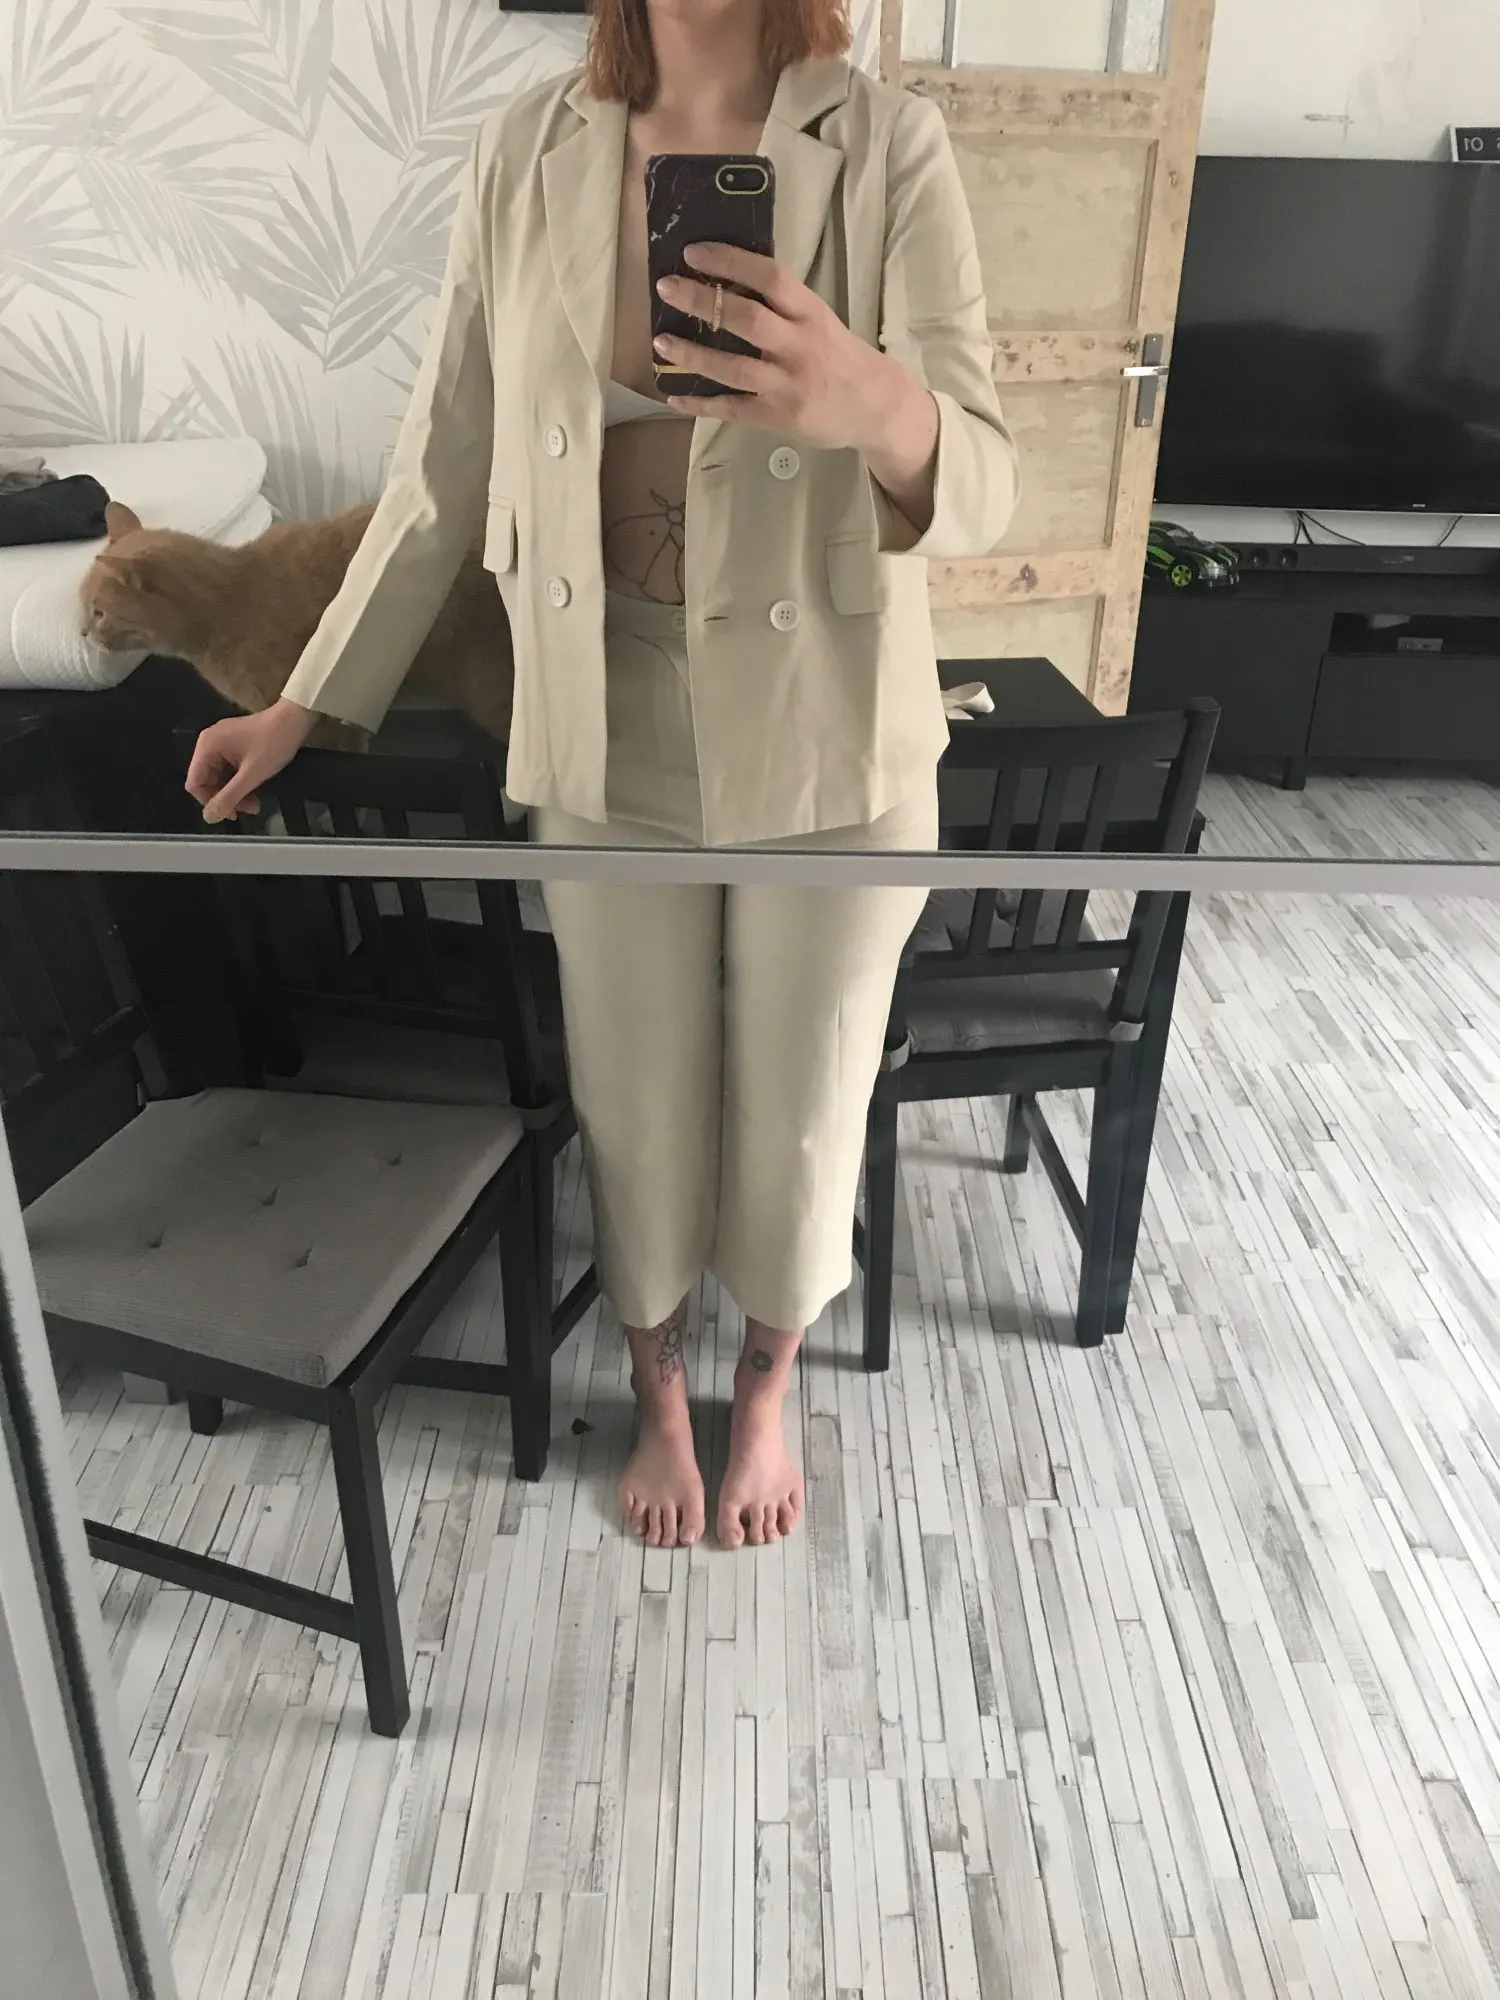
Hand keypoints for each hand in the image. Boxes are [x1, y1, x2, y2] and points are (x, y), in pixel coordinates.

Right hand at [185, 699, 317, 823]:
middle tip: (250, 809)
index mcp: (207, 746)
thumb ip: (229, 796)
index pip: (194, 783)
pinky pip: (228, 768)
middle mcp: (208, 743)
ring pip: (219, 777)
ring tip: (255, 803)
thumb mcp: (252, 775)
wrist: (294, 719)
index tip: (232, 814)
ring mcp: (220, 742)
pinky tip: (253, 790)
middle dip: (226, 798)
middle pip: (206, 780)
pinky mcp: (232, 743)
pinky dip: (238, 781)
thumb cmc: (274, 745)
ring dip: (234, 792)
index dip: (210, 802)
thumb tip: (209, 817)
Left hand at [655, 243, 939, 527]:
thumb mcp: (818, 320)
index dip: (730, 261)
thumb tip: (726, 280)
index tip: (694, 252)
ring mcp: (787, 385)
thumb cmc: (839, 356)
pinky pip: (732, 410)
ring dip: (692, 354)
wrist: (875, 407)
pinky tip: (674, 396)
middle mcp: (798, 346)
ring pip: (733, 368)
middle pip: (746, 319)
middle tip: (666, 286)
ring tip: (661, 340)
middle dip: (703, 300)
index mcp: (810, 313)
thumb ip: (781, 306)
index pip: (770, 278)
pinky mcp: (779, 417)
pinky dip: (701, 404)